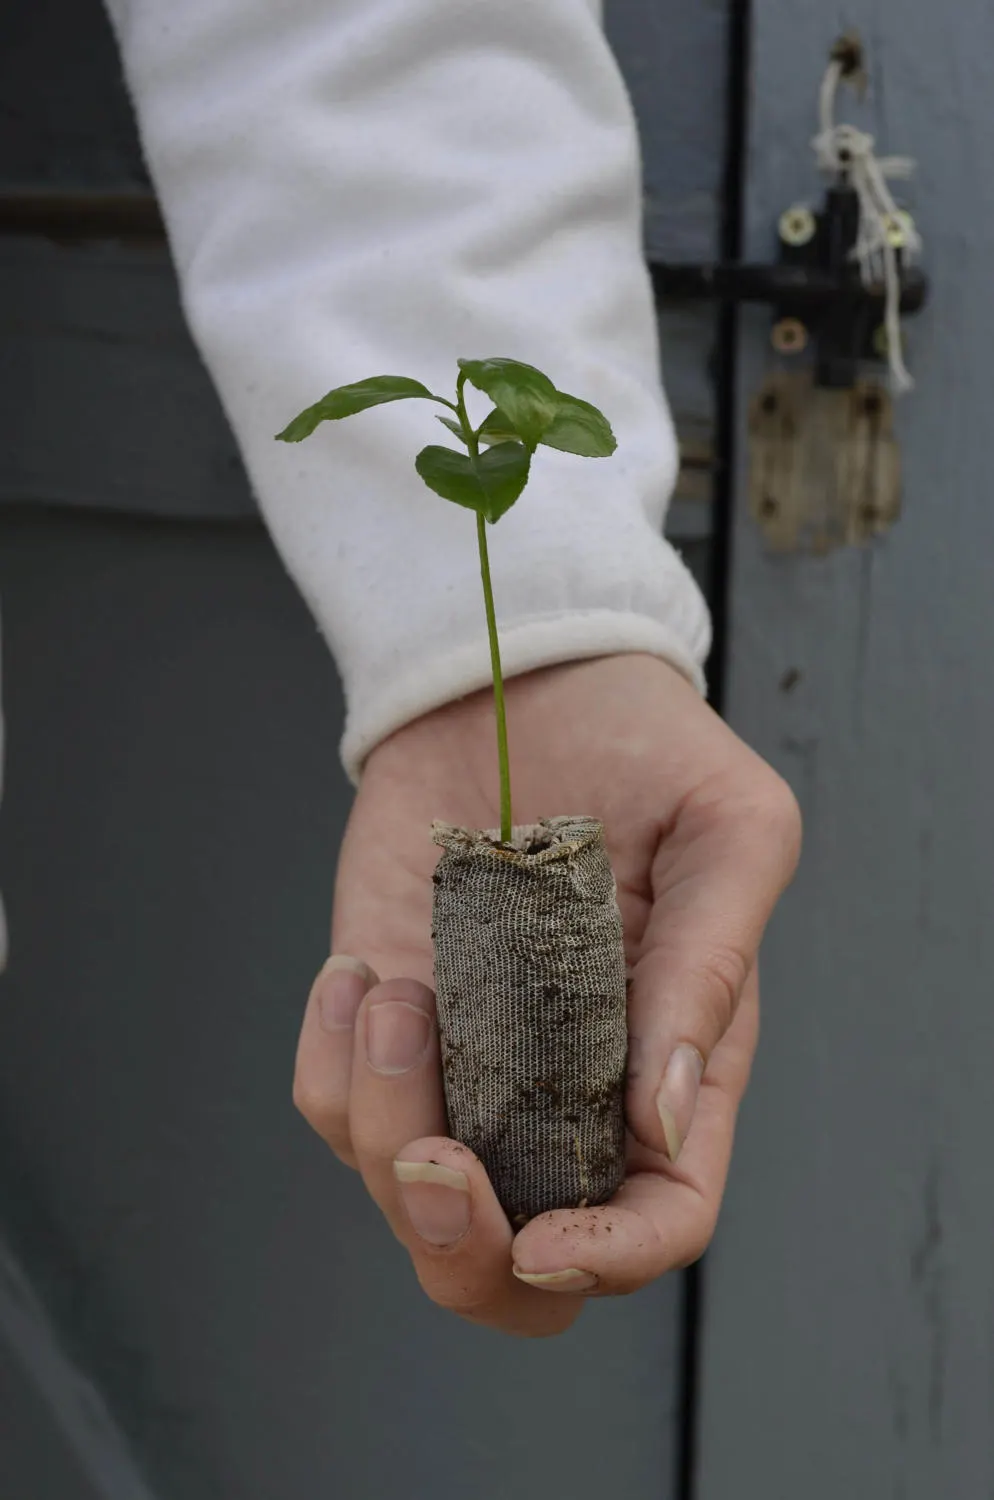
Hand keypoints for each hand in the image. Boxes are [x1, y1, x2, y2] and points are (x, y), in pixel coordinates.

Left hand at [293, 655, 799, 1336]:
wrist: (527, 678)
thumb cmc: (649, 745)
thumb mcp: (729, 828)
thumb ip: (710, 971)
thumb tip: (662, 1122)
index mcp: (671, 1064)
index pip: (660, 1219)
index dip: (610, 1257)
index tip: (546, 1235)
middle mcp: (568, 1089)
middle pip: (516, 1270)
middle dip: (466, 1253)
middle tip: (435, 1158)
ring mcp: (469, 1061)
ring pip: (407, 1191)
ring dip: (383, 1117)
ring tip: (397, 988)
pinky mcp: (389, 1020)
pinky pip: (333, 1104)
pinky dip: (328, 1063)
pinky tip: (356, 976)